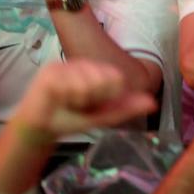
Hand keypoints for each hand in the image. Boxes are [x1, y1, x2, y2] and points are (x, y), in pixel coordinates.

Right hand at [11, 60, 155, 138]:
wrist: (41, 128)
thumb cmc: (73, 118)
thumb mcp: (103, 115)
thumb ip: (126, 108)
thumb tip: (153, 104)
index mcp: (99, 70)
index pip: (117, 80)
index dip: (106, 97)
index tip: (94, 103)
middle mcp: (84, 64)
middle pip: (104, 80)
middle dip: (93, 99)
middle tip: (79, 104)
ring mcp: (67, 65)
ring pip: (87, 84)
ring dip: (78, 100)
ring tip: (67, 102)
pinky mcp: (50, 72)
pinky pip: (69, 86)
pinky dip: (65, 98)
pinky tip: (55, 99)